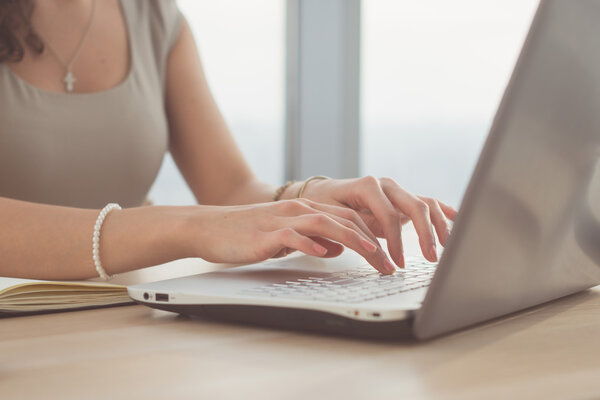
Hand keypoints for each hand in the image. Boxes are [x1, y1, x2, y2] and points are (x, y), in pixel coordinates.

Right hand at [189, 201, 397, 273]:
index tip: (388, 258)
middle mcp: (299, 211)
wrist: (210, 227)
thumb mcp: (288, 237)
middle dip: (372, 242)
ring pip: (325, 223)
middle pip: (345, 220)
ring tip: (371, 254)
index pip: (349, 219)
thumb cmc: (248, 235)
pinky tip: (325, 253)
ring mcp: (283, 220)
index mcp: (307, 210)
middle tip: (389, 264)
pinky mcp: (266, 233)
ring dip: (352, 239)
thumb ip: (314, 239)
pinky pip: (292, 235)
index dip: (373, 237)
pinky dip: (310, 243)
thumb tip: (339, 248)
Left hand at [298, 176, 456, 267]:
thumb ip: (352, 228)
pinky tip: (457, 218)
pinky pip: (427, 202)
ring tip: (446, 246)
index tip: (397, 263)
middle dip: (425, 233)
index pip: (389, 215)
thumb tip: (368, 247)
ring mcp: (396, 191)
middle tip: (431, 258)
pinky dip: (443, 211)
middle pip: (415, 206)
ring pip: (425, 203)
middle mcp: (386, 185)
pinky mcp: (402, 200)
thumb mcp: (332, 216)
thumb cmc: (323, 205)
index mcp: (368, 186)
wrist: (321, 193)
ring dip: (438, 225)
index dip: (396, 241)